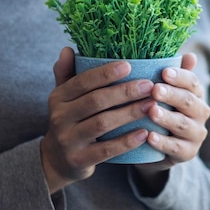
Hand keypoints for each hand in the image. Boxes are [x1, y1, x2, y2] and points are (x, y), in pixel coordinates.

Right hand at [40, 47, 154, 192]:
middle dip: (124, 92)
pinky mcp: (79, 160)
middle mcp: (60, 117)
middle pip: (95, 101)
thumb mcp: (63, 98)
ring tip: (151, 105)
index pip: (82, 82)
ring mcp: (69, 140)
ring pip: (102, 124)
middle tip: (149, 85)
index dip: (105, 73)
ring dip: (129, 113)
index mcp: (58, 97)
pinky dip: (126, 141)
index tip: (129, 65)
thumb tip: (68, 49)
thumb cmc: (70, 120)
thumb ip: (66, 74)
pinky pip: (106, 150)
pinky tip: (144, 133)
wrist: (57, 160)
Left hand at [133, 53, 209, 195]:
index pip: (192, 82)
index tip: (164, 72)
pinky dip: (162, 142)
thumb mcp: (164, 91)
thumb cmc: (160, 109)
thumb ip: (174, 74)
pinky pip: (176, 147)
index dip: (179, 77)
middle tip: (155, 90)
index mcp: (195, 94)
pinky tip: (149, 137)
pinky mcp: (187, 153)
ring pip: (183, 124)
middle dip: (172, 95)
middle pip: (188, 102)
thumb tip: (190, 55)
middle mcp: (200, 113)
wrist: (155, 146)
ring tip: (151, 111)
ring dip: (167, 118)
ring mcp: (196, 134)